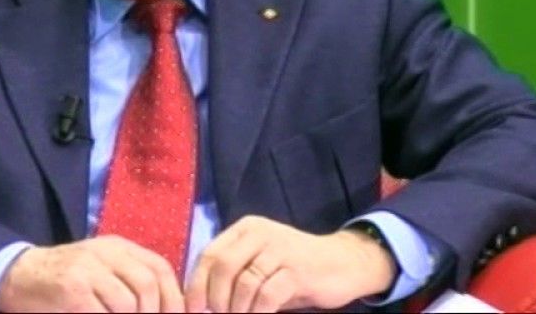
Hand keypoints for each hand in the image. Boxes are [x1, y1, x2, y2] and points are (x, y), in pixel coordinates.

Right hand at [0, 235, 185, 312]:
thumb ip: (128, 279)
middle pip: (148, 284)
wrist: (18, 275)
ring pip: (127, 303)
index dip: (174, 297)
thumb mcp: (100, 268)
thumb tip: (165, 307)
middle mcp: (104, 253)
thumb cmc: (64, 278)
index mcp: (117, 247)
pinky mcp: (72, 290)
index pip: (159, 267)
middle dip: (155, 313)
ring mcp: (87, 270)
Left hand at [184, 216, 396, 312]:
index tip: (192, 309)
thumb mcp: (261, 264)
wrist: (343, 263)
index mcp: (246, 229)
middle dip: (214, 298)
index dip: (196, 284)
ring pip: (244, 282)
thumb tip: (201, 301)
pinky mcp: (298, 270)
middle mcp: (260, 233)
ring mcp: (280, 249)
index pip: (209, 254)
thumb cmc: (294, 268)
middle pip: (222, 266)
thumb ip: (234, 274)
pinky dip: (257, 312)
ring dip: (236, 309)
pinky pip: (267, 295)